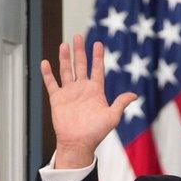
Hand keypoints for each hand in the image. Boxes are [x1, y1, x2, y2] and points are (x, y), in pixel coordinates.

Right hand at [40, 34, 136, 168]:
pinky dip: (48, 74)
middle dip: (80, 51)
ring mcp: (69, 93)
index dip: (97, 56)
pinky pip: (51, 84)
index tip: (98, 43)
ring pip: (66, 71)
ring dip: (65, 58)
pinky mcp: (57, 99)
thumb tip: (134, 95)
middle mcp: (82, 89)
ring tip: (64, 45)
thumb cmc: (96, 133)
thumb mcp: (112, 117)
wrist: (78, 144)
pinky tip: (45, 63)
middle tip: (78, 36)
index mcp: (95, 91)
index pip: (97, 69)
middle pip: (81, 65)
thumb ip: (121, 103)